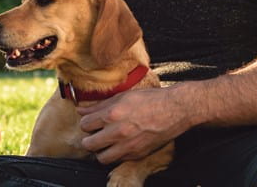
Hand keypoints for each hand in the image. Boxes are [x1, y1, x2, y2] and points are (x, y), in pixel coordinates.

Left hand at [77, 86, 196, 163]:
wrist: (175, 110)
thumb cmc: (150, 99)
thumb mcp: (122, 96)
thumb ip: (99, 105)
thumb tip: (80, 109)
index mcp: (112, 114)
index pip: (84, 124)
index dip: (86, 123)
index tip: (91, 122)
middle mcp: (117, 132)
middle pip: (88, 144)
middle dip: (89, 139)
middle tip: (94, 134)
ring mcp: (128, 146)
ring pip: (101, 157)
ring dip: (100, 151)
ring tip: (105, 143)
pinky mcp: (137, 154)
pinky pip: (118, 160)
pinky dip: (115, 154)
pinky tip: (119, 145)